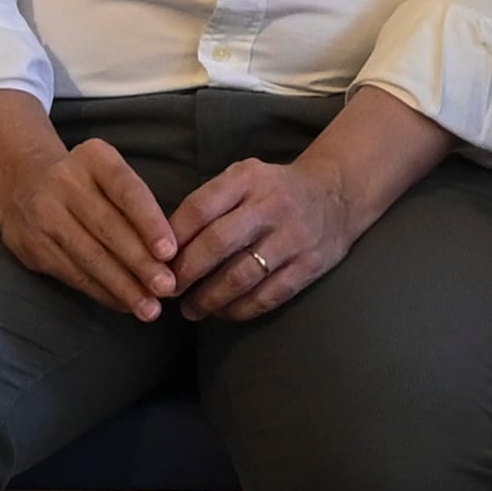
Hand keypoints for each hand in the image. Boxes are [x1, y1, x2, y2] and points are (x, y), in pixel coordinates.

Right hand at [0, 90, 177, 319]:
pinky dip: (103, 292)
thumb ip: (136, 205)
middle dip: (140, 262)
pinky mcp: (33, 245)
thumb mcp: (108, 175)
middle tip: (166, 288)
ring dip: (123, 286)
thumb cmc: (85, 184)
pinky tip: (124, 304)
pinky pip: (74, 274)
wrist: (21, 185)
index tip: (170, 252)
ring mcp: (44, 214)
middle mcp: (65, 181)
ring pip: (90, 257)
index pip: (126, 190)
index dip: (149, 222)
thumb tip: (170, 257)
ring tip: (149, 307)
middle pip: (108, 227)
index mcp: (94, 157)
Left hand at [172, 156, 360, 320]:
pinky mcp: (310, 265)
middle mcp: (272, 205)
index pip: (199, 208)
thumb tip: (163, 245)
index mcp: (248, 178)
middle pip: (217, 243)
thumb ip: (209, 203)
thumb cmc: (273, 191)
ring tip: (191, 309)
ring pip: (241, 276)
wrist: (336, 195)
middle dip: (186, 272)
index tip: (155, 261)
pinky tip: (224, 312)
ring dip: (209, 298)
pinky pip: (268, 296)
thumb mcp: (243, 179)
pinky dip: (240, 309)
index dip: (172, 239)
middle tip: (167, 290)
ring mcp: (294, 237)